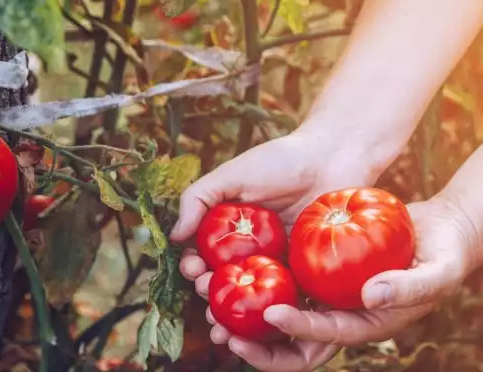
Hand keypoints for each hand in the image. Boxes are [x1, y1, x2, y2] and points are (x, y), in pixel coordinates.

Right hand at [170, 130, 380, 368]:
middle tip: (206, 292)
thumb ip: (198, 199)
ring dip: (233, 312)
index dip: (194, 266)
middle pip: (224, 280)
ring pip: (251, 295)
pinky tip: (262, 324)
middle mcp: (250, 250)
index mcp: (230, 230)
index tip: (193, 269)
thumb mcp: (232, 175)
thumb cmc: (281, 161)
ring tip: (224, 321)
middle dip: (208, 292)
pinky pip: (287, 296)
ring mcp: (278, 262)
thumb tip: (175, 236)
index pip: (204, 255)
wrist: (334, 157)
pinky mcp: (305, 272)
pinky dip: (273, 313)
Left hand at [191, 195, 479, 371]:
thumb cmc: (443, 256)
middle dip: (254, 344)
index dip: (295, 331)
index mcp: (360, 326)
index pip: (321, 338)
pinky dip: (255, 279)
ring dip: (242, 315)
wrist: (436, 231)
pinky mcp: (313, 270)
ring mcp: (321, 294)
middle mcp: (334, 315)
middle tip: (220, 330)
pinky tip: (229, 266)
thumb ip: (408, 287)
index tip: (271, 315)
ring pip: (275, 312)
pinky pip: (280, 279)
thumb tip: (370, 296)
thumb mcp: (435, 272)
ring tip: (209, 302)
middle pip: (287, 342)